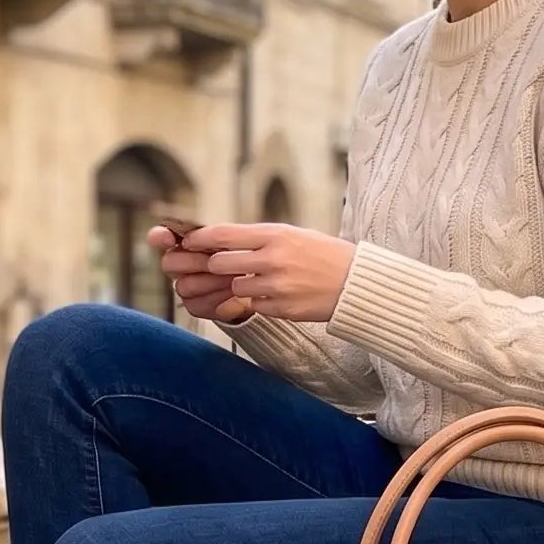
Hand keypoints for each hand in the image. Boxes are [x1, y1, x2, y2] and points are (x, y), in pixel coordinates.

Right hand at [147, 225, 253, 323]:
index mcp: (186, 243)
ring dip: (211, 280)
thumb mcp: (235, 241)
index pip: (161, 237)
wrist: (262, 284)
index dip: (161, 237)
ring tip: (235, 276)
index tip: (168, 238)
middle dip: (195, 261)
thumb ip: (215, 234)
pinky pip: (197, 305)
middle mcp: (180, 265)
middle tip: (217, 260)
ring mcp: (186, 287)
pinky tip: (235, 294)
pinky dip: (218, 299)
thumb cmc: (245, 257)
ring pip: (184, 285)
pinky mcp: (197, 306)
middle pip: (169, 262)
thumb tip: (197, 233)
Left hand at [180, 222, 357, 323]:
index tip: (189, 242)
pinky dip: (261, 302)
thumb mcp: (293, 235)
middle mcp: (273, 259)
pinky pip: (254, 306)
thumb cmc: (323, 254)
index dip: (200, 239)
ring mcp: (277, 286)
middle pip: (221, 263)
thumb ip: (260, 238)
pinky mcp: (282, 309)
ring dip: (242, 287)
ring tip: (266, 281)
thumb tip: (221, 239)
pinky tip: (281, 295)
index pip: (224, 234)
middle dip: (218, 267)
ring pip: (236, 288)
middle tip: (224, 267)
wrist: (354, 282)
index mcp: (275, 235)